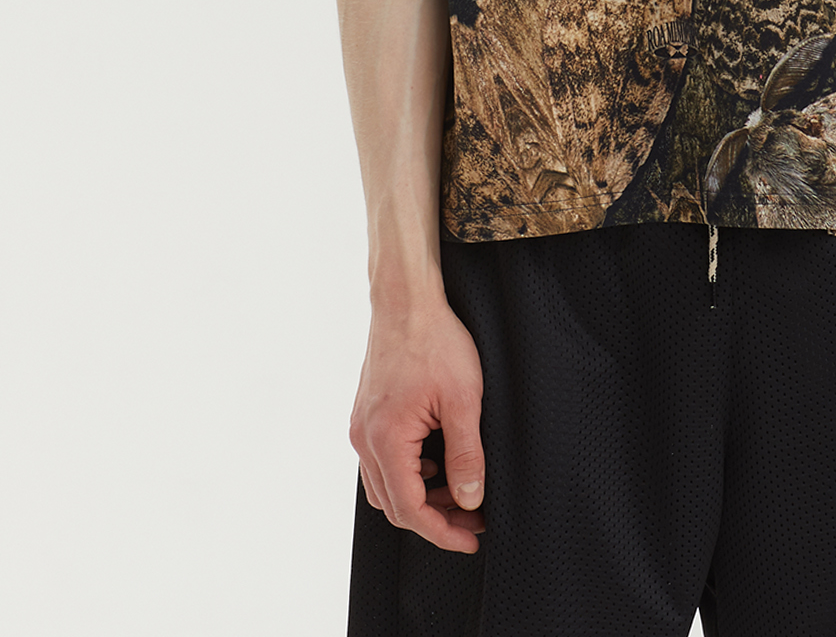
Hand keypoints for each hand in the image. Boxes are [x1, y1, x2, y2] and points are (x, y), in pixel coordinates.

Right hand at [350, 297, 487, 552]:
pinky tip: (436, 463)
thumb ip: (466, 454)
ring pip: (385, 485)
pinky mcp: (365, 414)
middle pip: (394, 504)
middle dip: (434, 519)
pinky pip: (381, 460)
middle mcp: (364, 439)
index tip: (471, 538)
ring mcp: (361, 426)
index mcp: (385, 440)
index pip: (410, 509)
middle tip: (473, 518)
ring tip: (458, 494)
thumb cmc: (435, 341)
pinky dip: (408, 473)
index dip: (442, 532)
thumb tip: (469, 499)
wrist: (406, 300)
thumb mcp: (462, 400)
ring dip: (420, 498)